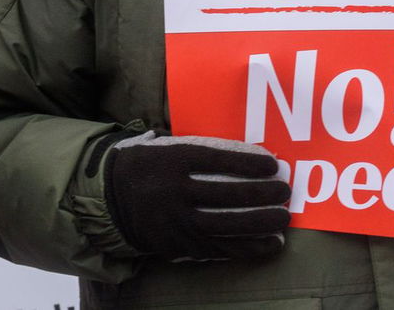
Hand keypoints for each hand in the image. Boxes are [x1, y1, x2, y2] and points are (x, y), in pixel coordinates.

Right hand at [103, 133, 290, 262]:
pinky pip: (220, 248)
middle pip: (228, 195)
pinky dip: (248, 247)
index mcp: (171, 161)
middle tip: (284, 193)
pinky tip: (270, 243)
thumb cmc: (145, 167)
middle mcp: (175, 192)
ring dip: (261, 223)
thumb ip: (191, 146)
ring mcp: (177, 222)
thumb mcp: (160, 147)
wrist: (109, 199)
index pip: (216, 161)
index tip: (273, 166)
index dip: (247, 164)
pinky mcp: (180, 245)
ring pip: (227, 225)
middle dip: (262, 195)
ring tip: (283, 218)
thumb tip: (232, 145)